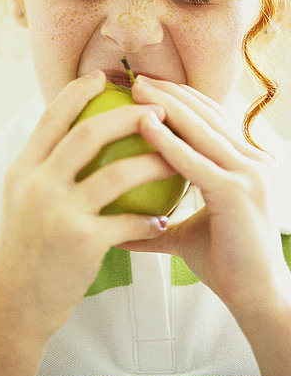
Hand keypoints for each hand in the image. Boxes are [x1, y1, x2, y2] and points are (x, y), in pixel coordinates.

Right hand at [0, 71, 168, 339]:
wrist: (14, 304)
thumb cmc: (25, 249)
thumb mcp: (21, 200)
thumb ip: (43, 168)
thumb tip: (69, 135)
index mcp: (23, 170)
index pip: (51, 118)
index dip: (78, 92)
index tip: (103, 77)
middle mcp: (38, 184)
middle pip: (88, 135)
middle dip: (128, 116)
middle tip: (158, 110)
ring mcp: (59, 212)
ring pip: (117, 173)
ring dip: (154, 162)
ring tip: (178, 159)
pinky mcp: (82, 241)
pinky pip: (128, 221)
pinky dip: (149, 219)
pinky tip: (164, 219)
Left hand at [117, 76, 289, 317]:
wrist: (257, 298)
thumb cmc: (224, 262)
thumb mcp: (185, 232)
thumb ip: (155, 222)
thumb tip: (118, 224)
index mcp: (245, 163)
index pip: (211, 119)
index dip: (180, 99)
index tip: (148, 87)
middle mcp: (253, 160)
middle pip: (206, 115)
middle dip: (170, 93)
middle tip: (137, 78)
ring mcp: (249, 173)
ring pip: (202, 130)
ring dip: (166, 105)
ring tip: (137, 88)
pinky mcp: (239, 191)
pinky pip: (196, 161)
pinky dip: (168, 141)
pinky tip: (144, 124)